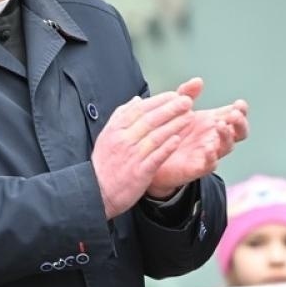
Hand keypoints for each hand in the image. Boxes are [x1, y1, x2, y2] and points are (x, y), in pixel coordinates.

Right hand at [92, 93, 192, 217]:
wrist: (96, 191)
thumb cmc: (104, 163)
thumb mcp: (107, 135)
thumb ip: (122, 116)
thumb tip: (137, 100)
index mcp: (116, 129)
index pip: (140, 110)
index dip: (158, 101)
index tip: (174, 95)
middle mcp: (124, 140)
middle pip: (150, 120)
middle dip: (171, 109)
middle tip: (187, 101)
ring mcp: (132, 156)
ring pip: (156, 136)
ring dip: (174, 125)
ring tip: (189, 116)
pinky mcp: (139, 172)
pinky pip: (156, 157)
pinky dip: (167, 147)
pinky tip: (178, 139)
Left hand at [145, 79, 250, 198]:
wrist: (153, 156)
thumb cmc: (170, 132)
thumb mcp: (177, 108)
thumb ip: (186, 93)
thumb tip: (198, 81)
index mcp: (213, 121)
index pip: (235, 115)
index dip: (241, 110)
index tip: (239, 104)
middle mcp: (215, 137)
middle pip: (239, 132)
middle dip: (240, 123)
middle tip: (234, 115)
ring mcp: (209, 152)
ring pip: (227, 146)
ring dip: (227, 136)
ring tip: (221, 125)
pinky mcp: (199, 166)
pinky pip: (211, 163)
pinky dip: (212, 156)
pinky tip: (209, 147)